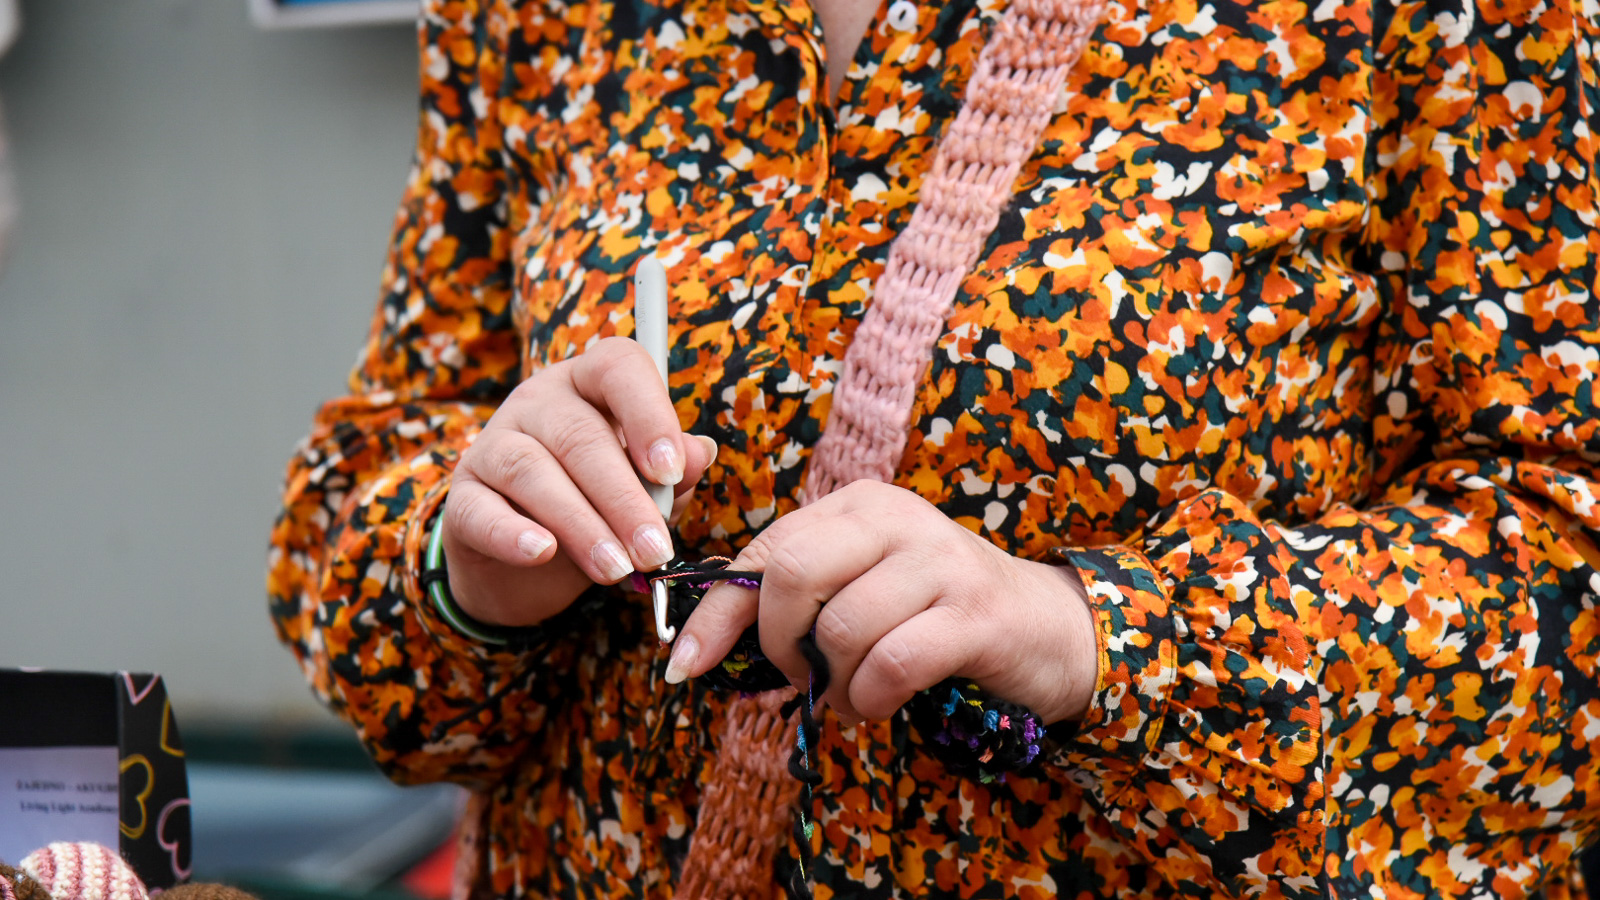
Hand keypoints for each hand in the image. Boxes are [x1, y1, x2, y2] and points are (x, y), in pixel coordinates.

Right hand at [440, 336, 717, 626]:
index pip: (618, 368)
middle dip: (623, 500)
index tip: (670, 470)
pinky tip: (542, 552)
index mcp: (590, 384)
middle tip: (654, 550)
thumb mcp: (643, 489)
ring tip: (616, 568)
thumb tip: (700, 452)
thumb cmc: (598, 504)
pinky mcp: (462, 496)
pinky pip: (482, 510)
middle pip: (580, 436)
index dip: (647, 413)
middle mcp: (538, 401)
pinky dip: (513, 533)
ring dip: (580, 525)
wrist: (525, 560)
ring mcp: (493, 443)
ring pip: (532, 472)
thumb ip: (671, 472)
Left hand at [667, 482, 1098, 724]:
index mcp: (857, 506)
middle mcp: (896, 518)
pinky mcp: (976, 612)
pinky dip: (871, 699)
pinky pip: (892, 662)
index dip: (717, 612)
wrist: (1045, 629)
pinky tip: (881, 703)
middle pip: (792, 574)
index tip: (683, 665)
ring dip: (833, 686)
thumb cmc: (933, 615)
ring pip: (841, 628)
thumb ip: (795, 598)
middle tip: (799, 677)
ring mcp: (941, 560)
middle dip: (779, 644)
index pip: (765, 551)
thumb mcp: (861, 589)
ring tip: (852, 697)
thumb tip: (702, 636)